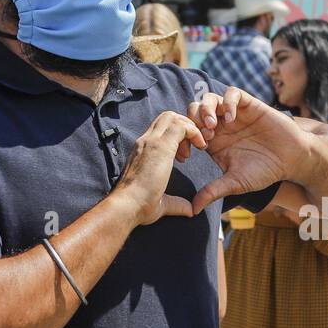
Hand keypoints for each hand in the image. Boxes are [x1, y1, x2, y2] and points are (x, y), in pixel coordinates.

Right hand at [113, 110, 206, 226]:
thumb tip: (190, 210)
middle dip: (186, 126)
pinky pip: (181, 126)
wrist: (128, 207)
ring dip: (190, 128)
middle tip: (195, 147)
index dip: (178, 136)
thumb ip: (177, 203)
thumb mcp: (162, 203)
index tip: (186, 155)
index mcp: (143, 150)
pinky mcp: (160, 146)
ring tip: (199, 146)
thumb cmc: (140, 207)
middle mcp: (146, 141)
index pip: (161, 128)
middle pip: (167, 117)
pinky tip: (200, 147)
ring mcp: (151, 141)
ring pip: (174, 117)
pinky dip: (194, 132)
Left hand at [187, 87, 309, 213]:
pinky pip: (232, 93)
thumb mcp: (235, 182)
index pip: (188, 131)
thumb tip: (193, 209)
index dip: (184, 138)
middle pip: (194, 111)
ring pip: (209, 98)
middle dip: (193, 121)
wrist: (292, 159)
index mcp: (213, 142)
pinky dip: (228, 102)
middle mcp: (221, 126)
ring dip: (207, 109)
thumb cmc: (265, 171)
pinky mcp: (249, 104)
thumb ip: (213, 191)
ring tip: (214, 126)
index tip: (191, 153)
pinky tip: (232, 118)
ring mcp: (234, 113)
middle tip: (204, 137)